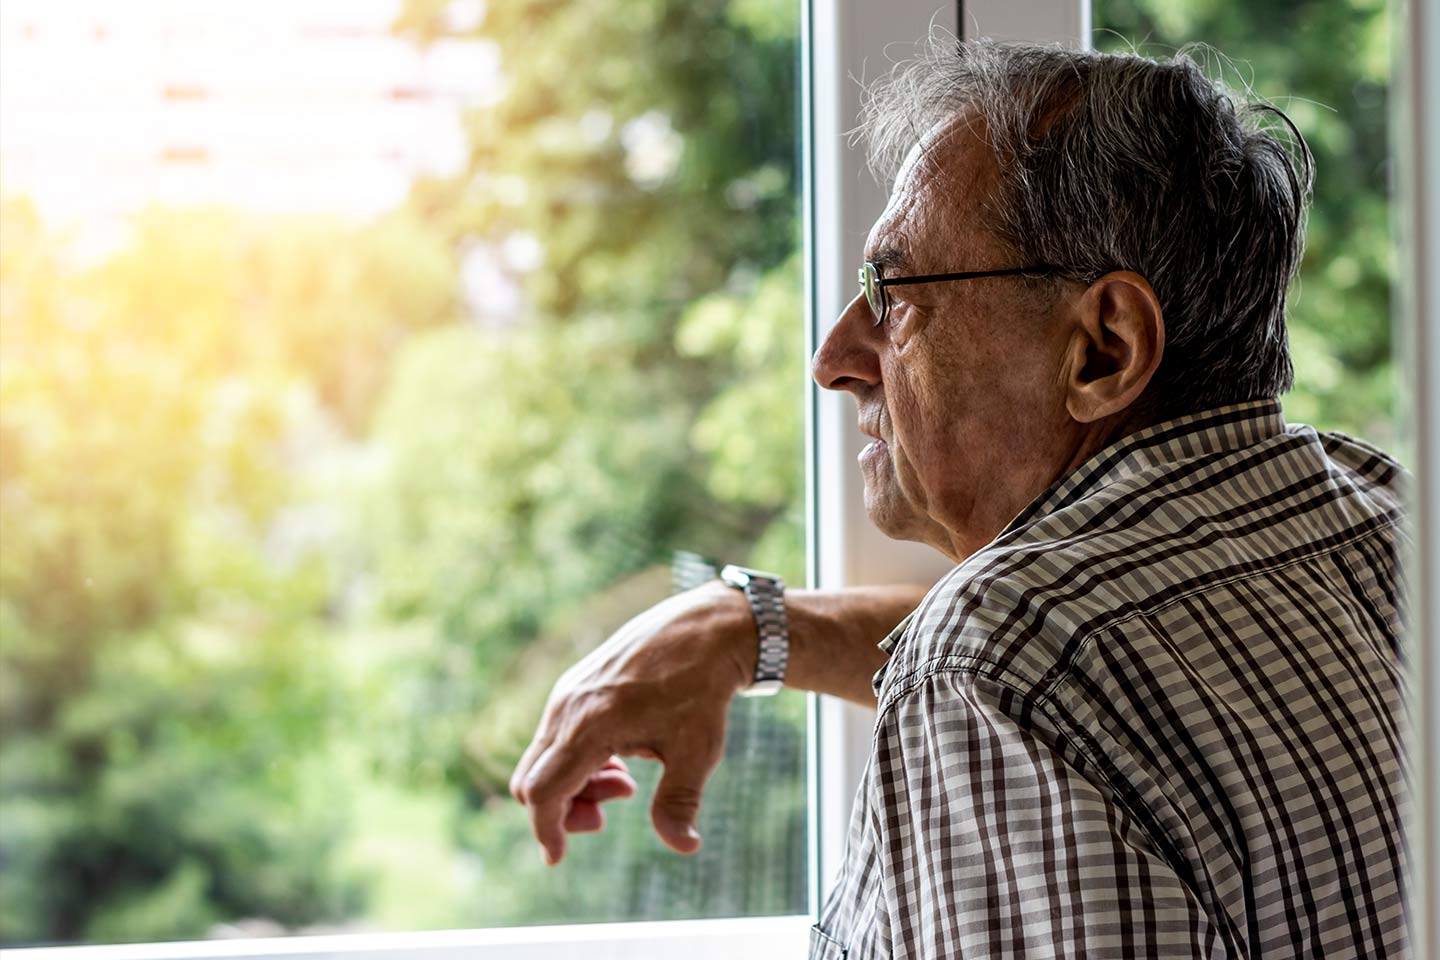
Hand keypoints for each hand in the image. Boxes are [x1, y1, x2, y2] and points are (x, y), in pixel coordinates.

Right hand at [509, 581, 754, 865]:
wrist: (706, 630)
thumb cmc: (703, 691)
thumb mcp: (697, 753)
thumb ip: (679, 804)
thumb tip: (685, 847)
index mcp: (590, 726)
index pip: (542, 793)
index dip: (546, 831)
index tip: (558, 857)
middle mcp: (567, 707)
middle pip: (532, 780)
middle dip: (562, 810)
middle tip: (611, 811)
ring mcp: (567, 691)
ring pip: (544, 757)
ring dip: (575, 783)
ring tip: (628, 781)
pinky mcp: (575, 683)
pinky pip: (555, 734)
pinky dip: (576, 758)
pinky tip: (621, 756)